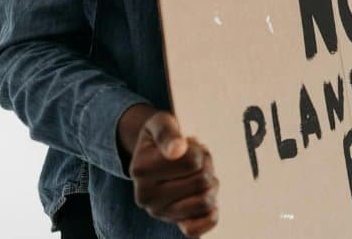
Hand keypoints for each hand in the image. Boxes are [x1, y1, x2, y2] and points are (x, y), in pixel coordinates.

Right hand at [126, 111, 218, 236]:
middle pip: (202, 181)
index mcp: (141, 170)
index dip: (199, 150)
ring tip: (200, 174)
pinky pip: (196, 230)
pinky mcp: (173, 223)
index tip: (189, 145)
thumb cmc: (162, 136)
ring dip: (211, 185)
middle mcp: (145, 196)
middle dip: (206, 166)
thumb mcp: (161, 123)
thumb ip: (168, 132)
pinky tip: (207, 198)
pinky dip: (209, 215)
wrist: (152, 154)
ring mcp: (159, 212)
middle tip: (197, 159)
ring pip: (205, 202)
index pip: (193, 161)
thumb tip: (176, 150)